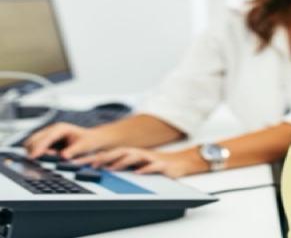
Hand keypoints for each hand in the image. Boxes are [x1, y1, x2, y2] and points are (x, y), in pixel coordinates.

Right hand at [24, 122, 108, 159]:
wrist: (93, 139)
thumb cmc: (89, 141)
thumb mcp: (83, 146)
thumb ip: (72, 151)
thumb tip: (63, 156)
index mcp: (61, 128)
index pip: (46, 138)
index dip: (39, 147)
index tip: (34, 156)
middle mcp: (53, 130)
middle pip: (35, 139)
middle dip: (35, 150)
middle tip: (43, 160)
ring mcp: (49, 134)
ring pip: (33, 142)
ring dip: (36, 151)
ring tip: (49, 157)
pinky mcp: (48, 141)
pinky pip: (37, 146)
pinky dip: (38, 152)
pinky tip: (49, 156)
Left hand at [73, 146, 209, 177]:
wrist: (178, 162)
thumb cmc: (154, 163)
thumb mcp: (134, 162)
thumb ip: (118, 161)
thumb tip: (98, 161)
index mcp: (129, 154)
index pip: (107, 154)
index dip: (92, 158)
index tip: (76, 162)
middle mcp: (137, 154)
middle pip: (117, 153)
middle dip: (103, 158)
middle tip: (89, 164)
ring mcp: (149, 158)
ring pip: (133, 158)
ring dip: (122, 162)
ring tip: (111, 168)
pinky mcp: (161, 165)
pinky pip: (152, 166)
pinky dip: (145, 169)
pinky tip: (138, 172)